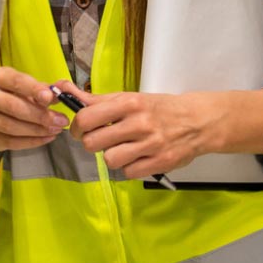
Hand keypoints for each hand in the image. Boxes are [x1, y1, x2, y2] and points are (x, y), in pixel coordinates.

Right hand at [0, 66, 67, 155]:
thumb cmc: (9, 94)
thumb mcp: (24, 85)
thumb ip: (42, 88)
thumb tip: (62, 91)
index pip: (15, 81)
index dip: (33, 89)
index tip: (49, 96)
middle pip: (13, 106)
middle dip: (40, 115)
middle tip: (60, 120)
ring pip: (11, 126)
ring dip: (37, 130)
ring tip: (55, 129)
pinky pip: (9, 142)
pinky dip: (31, 142)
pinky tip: (45, 138)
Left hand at [58, 82, 213, 179]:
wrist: (198, 121)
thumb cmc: (158, 108)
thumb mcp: (128, 97)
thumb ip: (96, 99)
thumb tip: (63, 89)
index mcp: (128, 103)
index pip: (86, 118)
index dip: (76, 127)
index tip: (79, 130)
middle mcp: (139, 123)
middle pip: (93, 142)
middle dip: (91, 143)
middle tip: (100, 140)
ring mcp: (151, 144)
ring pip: (110, 160)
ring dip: (110, 157)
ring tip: (120, 149)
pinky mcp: (161, 163)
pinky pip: (128, 173)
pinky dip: (128, 168)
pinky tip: (135, 158)